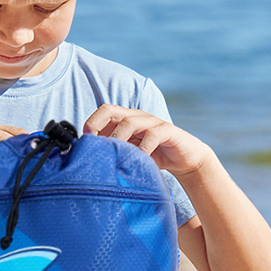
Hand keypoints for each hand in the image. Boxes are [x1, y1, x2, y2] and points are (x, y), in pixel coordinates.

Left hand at [83, 105, 213, 176]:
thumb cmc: (154, 156)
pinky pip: (153, 135)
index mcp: (126, 119)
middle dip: (97, 124)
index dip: (91, 122)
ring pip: (130, 122)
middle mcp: (137, 117)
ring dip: (118, 138)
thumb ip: (115, 151)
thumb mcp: (131, 153)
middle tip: (94, 144)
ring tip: (115, 153)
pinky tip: (139, 159)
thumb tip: (89, 158)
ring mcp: (153, 123)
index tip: (85, 141)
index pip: (104, 111)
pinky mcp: (168, 131)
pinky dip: (143, 147)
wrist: (186, 159)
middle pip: (111, 110)